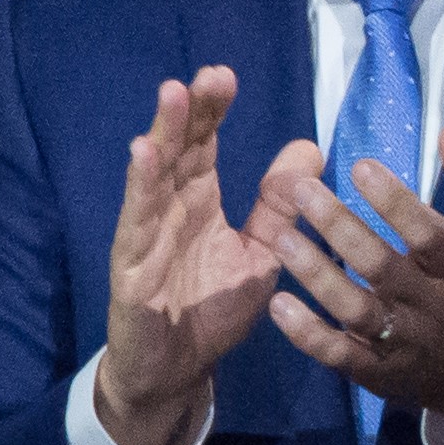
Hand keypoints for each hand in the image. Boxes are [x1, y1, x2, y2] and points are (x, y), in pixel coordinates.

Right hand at [95, 67, 287, 444]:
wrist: (179, 370)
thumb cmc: (214, 308)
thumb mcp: (262, 251)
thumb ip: (280, 205)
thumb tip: (311, 147)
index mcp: (198, 203)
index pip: (202, 147)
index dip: (211, 112)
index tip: (224, 75)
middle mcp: (169, 212)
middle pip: (176, 152)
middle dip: (188, 112)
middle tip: (204, 75)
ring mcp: (146, 238)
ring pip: (153, 179)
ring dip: (162, 136)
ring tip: (172, 96)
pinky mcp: (132, 270)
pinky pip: (136, 225)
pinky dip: (140, 190)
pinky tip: (144, 156)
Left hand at [252, 127, 443, 430]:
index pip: (429, 233)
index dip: (396, 202)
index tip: (360, 167)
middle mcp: (431, 303)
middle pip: (382, 267)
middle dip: (340, 227)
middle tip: (300, 190)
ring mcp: (401, 340)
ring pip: (355, 309)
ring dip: (316, 274)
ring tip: (280, 237)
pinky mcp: (374, 370)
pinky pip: (338, 353)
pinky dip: (307, 333)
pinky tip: (278, 304)